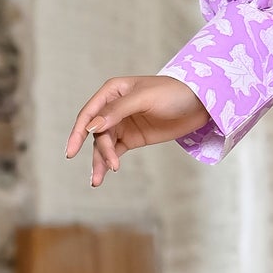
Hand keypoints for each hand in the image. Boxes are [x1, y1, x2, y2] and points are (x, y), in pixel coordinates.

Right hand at [65, 75, 208, 188]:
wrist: (201, 104)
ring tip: (98, 181)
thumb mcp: (145, 98)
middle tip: (111, 165)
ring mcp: (122, 124)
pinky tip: (104, 175)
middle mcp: (113, 107)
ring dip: (100, 161)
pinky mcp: (132, 138)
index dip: (78, 132)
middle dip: (100, 150)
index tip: (71, 152)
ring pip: (103, 144)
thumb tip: (92, 125)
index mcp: (112, 91)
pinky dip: (108, 162)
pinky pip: (114, 151)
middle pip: (97, 132)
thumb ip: (118, 111)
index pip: (89, 113)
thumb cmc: (173, 93)